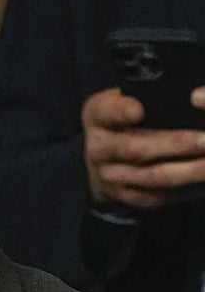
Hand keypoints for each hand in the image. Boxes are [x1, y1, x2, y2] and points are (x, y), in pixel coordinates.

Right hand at [81, 85, 204, 210]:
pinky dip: (184, 190)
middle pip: (137, 149)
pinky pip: (156, 196)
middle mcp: (98, 149)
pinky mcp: (124, 196)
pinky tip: (203, 181)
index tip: (139, 111)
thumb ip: (143, 94)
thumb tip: (189, 95)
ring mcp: (109, 176)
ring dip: (188, 172)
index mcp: (98, 116)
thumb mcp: (123, 97)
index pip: (107, 112)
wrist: (101, 158)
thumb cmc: (123, 118)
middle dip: (176, 144)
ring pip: (151, 177)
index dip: (122, 112)